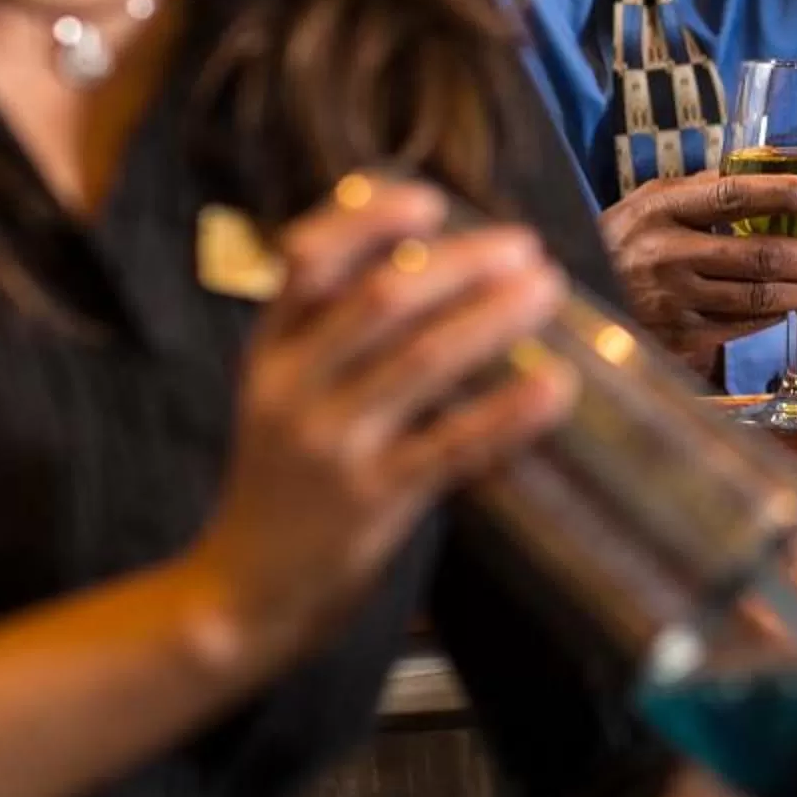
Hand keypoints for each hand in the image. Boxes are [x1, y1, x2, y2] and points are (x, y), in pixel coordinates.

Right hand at [182, 176, 575, 677]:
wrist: (240, 595)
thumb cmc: (286, 478)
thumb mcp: (284, 394)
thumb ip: (338, 335)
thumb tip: (450, 263)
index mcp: (270, 352)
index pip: (306, 263)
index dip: (368, 222)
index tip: (430, 201)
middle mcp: (291, 388)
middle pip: (380, 301)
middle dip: (461, 264)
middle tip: (525, 249)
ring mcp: (331, 446)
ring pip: (422, 362)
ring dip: (494, 318)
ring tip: (548, 290)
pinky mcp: (373, 502)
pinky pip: (453, 445)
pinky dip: (508, 411)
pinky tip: (556, 387)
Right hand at [601, 173, 796, 371]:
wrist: (573, 295)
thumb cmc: (622, 240)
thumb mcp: (649, 202)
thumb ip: (700, 188)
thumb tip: (761, 171)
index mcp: (661, 208)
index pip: (734, 195)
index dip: (784, 193)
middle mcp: (666, 253)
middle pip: (760, 256)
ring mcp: (672, 299)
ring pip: (758, 297)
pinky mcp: (676, 336)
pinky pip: (741, 327)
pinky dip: (773, 316)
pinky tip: (787, 307)